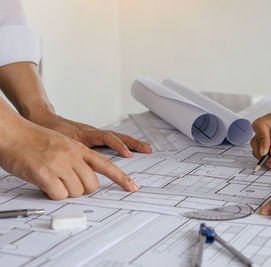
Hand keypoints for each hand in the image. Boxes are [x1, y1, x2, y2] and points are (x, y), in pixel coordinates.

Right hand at [0, 117, 138, 199]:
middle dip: (83, 189)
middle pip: (92, 185)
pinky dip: (52, 194)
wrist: (12, 133)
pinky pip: (58, 195)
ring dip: (65, 191)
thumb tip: (84, 179)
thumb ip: (77, 158)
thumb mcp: (63, 144)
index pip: (106, 164)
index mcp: (79, 148)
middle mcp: (72, 156)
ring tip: (52, 180)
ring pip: (76, 192)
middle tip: (68, 184)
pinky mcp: (45, 173)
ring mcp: (59, 164)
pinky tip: (45, 184)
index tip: (132, 187)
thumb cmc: (34, 139)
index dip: (121, 177)